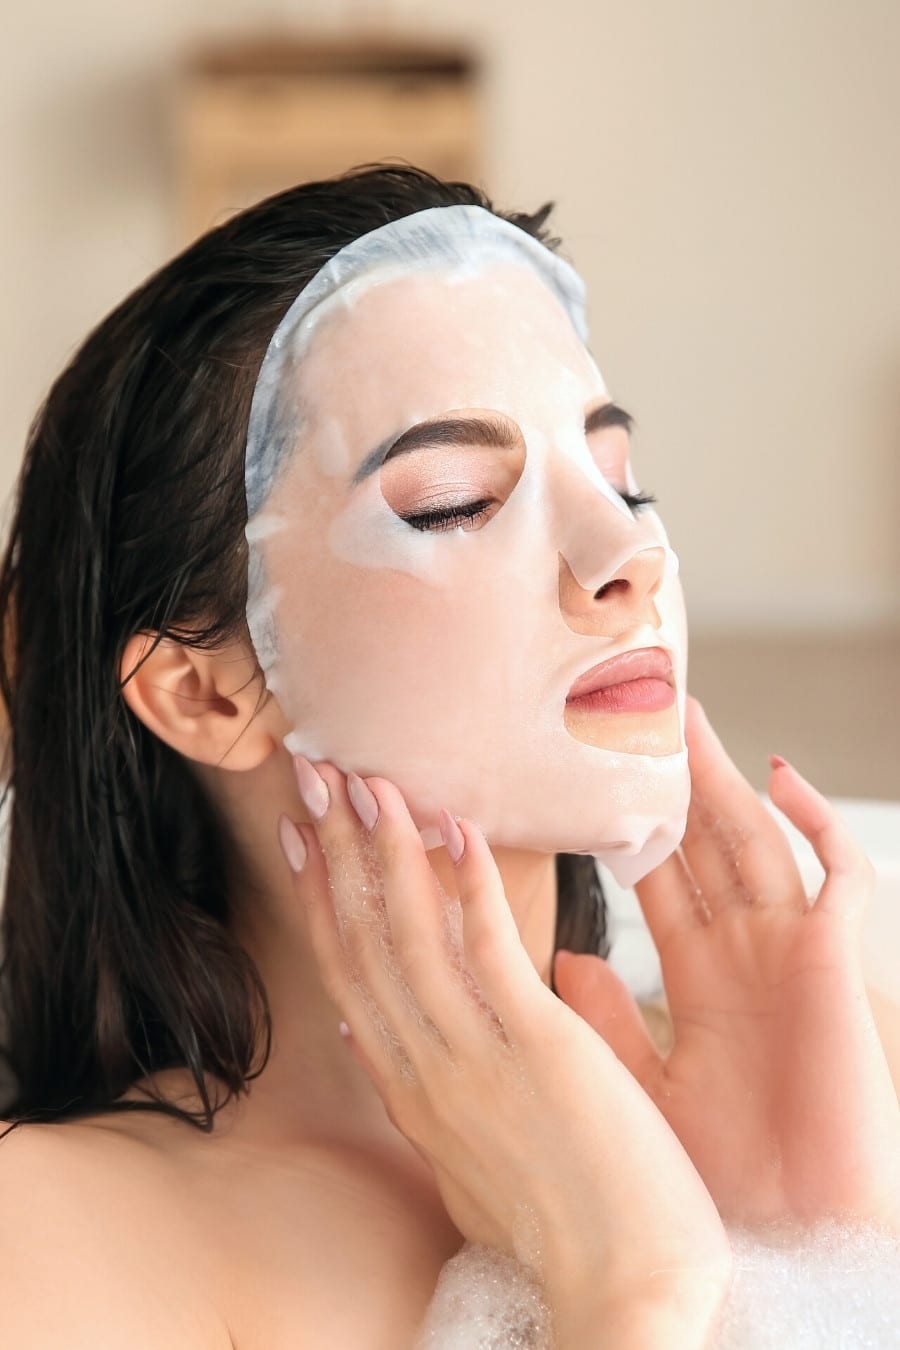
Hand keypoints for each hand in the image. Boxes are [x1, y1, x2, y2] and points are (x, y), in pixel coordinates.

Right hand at [278, 760, 729, 1339]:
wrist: (624, 1294)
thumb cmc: (566, 1229)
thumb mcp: (462, 1161)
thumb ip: (416, 1095)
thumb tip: (365, 1040)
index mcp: (412, 1090)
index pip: (348, 974)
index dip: (320, 898)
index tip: (303, 836)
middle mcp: (424, 1069)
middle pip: (360, 941)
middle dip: (333, 850)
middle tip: (313, 773)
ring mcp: (473, 1058)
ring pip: (407, 934)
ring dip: (382, 849)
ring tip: (367, 778)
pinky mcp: (537, 1048)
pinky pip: (488, 949)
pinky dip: (466, 884)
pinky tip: (454, 826)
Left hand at [554, 697, 899, 1228]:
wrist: (795, 1240)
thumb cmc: (724, 1180)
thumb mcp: (646, 1086)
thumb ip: (610, 1020)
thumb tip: (560, 959)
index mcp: (699, 977)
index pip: (657, 879)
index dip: (629, 828)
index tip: (587, 777)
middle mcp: (744, 953)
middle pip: (704, 844)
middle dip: (673, 782)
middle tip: (635, 714)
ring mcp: (791, 952)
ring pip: (756, 841)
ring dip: (725, 780)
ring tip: (687, 718)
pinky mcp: (836, 964)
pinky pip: (839, 876)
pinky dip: (818, 825)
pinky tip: (780, 778)